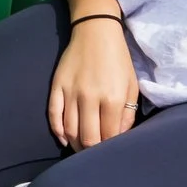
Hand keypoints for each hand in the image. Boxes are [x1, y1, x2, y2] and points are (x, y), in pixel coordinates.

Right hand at [47, 21, 138, 149]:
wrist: (95, 30)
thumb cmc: (118, 59)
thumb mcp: (132, 85)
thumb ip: (128, 114)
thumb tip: (118, 136)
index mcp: (113, 98)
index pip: (108, 136)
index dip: (109, 149)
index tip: (110, 152)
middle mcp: (90, 98)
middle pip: (88, 138)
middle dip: (91, 151)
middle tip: (94, 155)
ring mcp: (71, 92)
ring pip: (69, 130)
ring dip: (75, 144)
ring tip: (81, 148)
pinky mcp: (57, 86)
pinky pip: (53, 115)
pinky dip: (57, 131)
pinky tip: (63, 138)